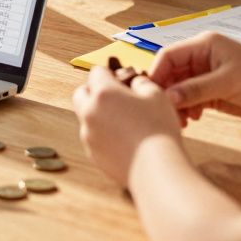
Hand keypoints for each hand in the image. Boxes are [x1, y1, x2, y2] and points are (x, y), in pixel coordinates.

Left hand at [72, 67, 181, 186]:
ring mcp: (88, 135)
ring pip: (85, 118)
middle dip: (94, 92)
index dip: (109, 73)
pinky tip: (123, 140)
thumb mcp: (156, 95)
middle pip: (81, 94)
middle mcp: (90, 112)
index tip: (120, 79)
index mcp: (103, 93)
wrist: (157, 168)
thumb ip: (141, 83)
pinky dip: (102, 135)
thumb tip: (134, 83)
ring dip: (98, 115)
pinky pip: (93, 138)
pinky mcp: (93, 154)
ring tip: (122, 121)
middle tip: (115, 97)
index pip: (96, 72)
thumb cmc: (158, 129)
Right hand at [148, 31, 240, 123]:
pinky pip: (190, 100)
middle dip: (167, 93)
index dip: (157, 74)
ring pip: (179, 89)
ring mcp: (207, 76)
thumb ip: (196, 89)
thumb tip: (168, 97)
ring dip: (176, 104)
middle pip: (171, 74)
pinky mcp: (213, 92)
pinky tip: (193, 120)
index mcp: (204, 45)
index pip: (168, 56)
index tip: (152, 94)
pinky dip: (188, 110)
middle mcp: (202, 59)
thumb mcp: (228, 82)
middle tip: (165, 112)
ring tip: (181, 120)